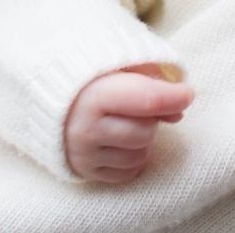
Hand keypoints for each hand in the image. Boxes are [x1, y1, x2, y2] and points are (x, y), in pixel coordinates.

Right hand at [64, 64, 194, 182]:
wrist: (47, 92)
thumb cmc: (91, 72)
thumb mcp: (119, 62)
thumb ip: (151, 79)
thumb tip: (179, 110)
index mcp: (94, 95)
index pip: (146, 100)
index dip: (174, 96)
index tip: (188, 93)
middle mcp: (86, 129)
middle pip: (146, 130)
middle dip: (153, 116)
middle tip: (142, 102)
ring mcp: (85, 154)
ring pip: (140, 154)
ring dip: (144, 137)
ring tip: (127, 118)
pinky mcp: (86, 172)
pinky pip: (128, 173)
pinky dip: (133, 156)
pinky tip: (122, 137)